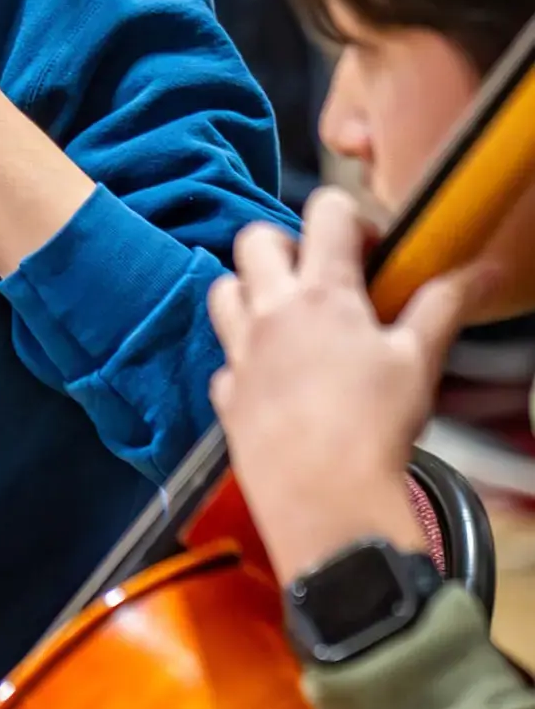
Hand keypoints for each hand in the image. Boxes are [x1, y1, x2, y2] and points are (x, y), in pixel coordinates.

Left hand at [208, 185, 494, 586]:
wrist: (324, 497)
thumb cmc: (374, 425)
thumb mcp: (420, 359)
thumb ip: (446, 305)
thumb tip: (486, 269)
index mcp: (321, 292)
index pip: (325, 211)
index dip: (351, 217)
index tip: (373, 252)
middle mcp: (270, 313)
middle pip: (255, 240)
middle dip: (285, 243)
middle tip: (321, 278)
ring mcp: (240, 353)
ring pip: (222, 292)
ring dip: (249, 292)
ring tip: (288, 318)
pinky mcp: (225, 396)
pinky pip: (224, 361)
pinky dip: (243, 361)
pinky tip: (273, 380)